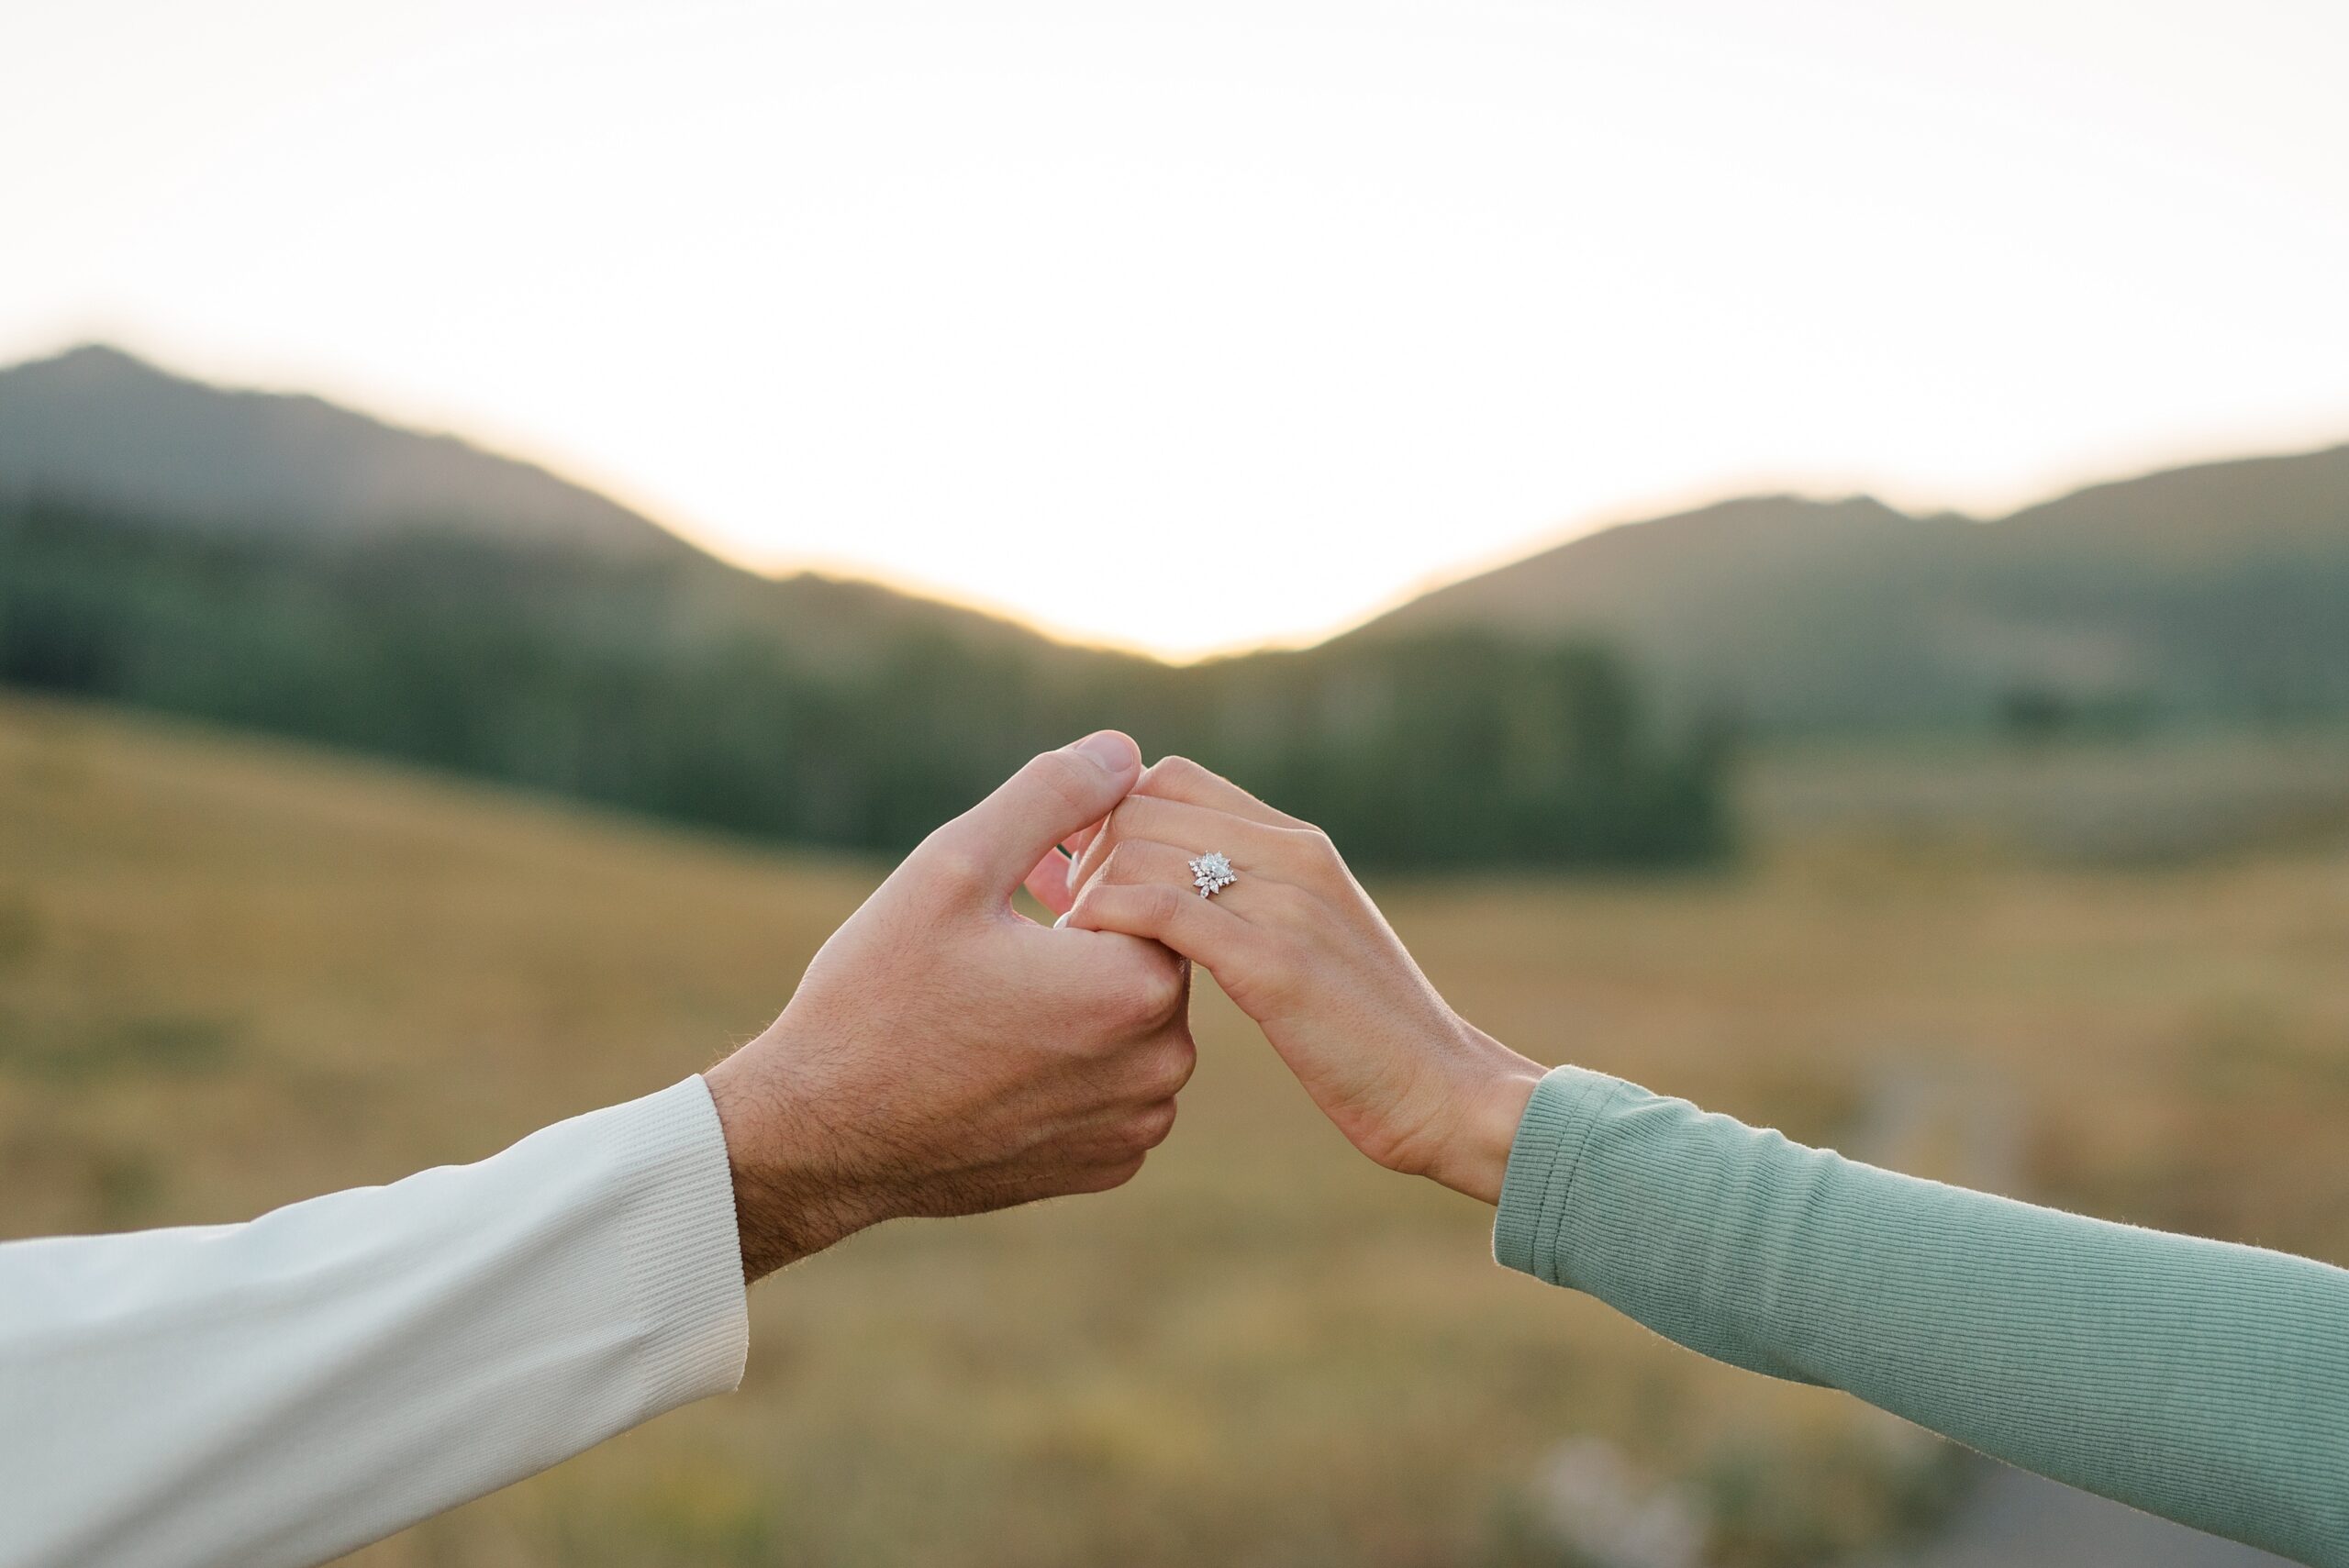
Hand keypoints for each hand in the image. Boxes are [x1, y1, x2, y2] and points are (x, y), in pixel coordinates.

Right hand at [704, 732, 1194, 1280]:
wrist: (817, 1139)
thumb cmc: (877, 998)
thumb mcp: (954, 866)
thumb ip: (1051, 797)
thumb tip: (1126, 752)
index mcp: (1137, 987)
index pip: (1154, 891)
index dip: (1093, 868)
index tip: (1032, 871)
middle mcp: (1159, 1067)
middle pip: (1151, 956)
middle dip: (1093, 925)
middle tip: (1018, 906)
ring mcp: (1134, 1127)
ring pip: (1135, 1022)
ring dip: (1085, 990)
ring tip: (1001, 975)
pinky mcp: (1103, 1166)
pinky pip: (1115, 1085)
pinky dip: (1075, 1057)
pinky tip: (1001, 1043)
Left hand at [1060, 758, 1542, 1203]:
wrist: (1447, 1092)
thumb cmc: (1363, 1036)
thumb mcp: (1306, 946)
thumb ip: (1243, 905)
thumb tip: (1158, 888)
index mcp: (1299, 842)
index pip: (1175, 777)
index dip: (1111, 812)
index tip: (1076, 868)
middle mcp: (1292, 853)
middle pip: (1144, 804)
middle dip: (1085, 851)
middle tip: (1061, 912)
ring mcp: (1287, 903)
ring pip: (1142, 849)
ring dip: (1086, 890)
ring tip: (1069, 944)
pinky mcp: (1276, 963)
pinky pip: (1164, 911)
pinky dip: (1107, 923)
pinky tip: (1086, 957)